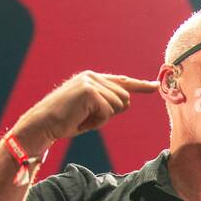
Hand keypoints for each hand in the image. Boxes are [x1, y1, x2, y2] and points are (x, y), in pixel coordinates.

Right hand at [12, 72, 157, 152]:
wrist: (44, 124)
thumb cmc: (66, 120)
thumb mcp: (90, 109)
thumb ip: (107, 102)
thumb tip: (127, 101)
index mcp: (92, 78)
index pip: (122, 82)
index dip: (140, 85)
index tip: (155, 86)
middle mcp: (92, 77)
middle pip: (125, 99)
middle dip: (112, 114)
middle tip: (88, 118)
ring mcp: (91, 82)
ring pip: (118, 106)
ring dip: (103, 118)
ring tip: (83, 118)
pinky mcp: (89, 92)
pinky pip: (108, 112)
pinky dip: (97, 122)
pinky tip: (82, 120)